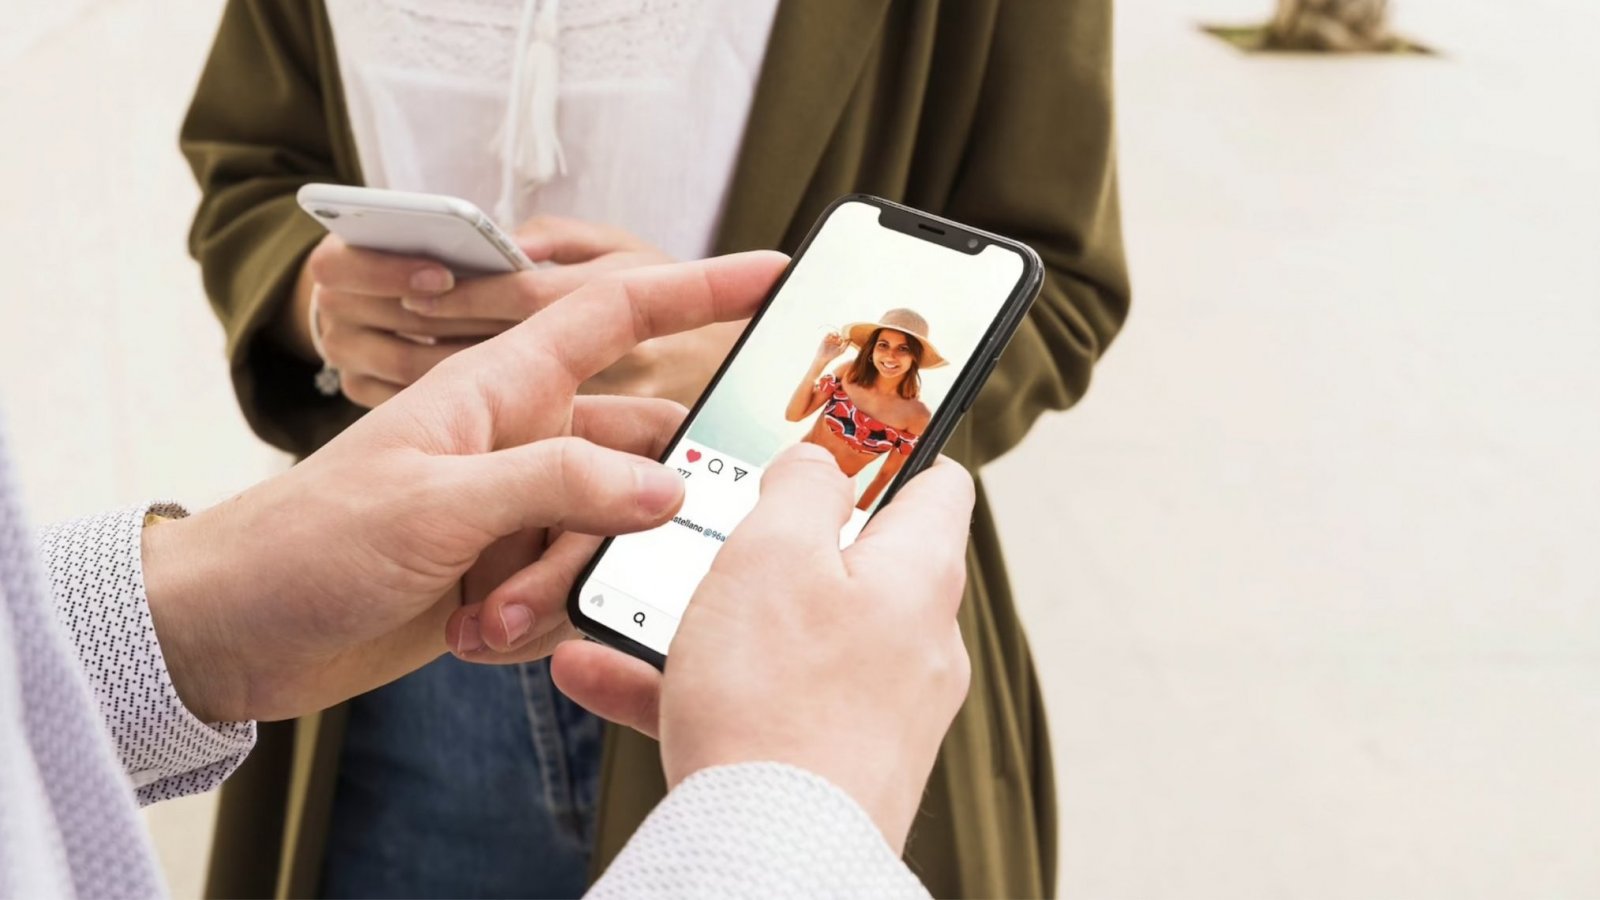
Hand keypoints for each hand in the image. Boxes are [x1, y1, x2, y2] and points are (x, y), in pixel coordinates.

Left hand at [142, 252, 789, 723]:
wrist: (234, 634)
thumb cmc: (308, 544)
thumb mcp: (435, 505)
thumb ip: (556, 484)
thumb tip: (665, 487)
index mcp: (499, 391)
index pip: (614, 317)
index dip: (694, 290)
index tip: (769, 275)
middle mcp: (519, 444)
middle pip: (633, 457)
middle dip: (627, 517)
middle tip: (592, 556)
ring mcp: (514, 513)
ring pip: (603, 538)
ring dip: (554, 588)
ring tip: (482, 616)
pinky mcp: (504, 577)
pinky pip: (570, 592)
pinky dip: (533, 622)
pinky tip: (470, 636)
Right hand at [288, 233, 511, 407]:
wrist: (390, 294)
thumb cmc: (432, 252)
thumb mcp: (454, 228)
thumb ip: (487, 228)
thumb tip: (520, 249)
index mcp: (336, 259)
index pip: (343, 266)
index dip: (393, 272)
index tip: (443, 276)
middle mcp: (331, 307)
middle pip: (386, 320)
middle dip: (453, 317)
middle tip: (507, 320)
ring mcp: (344, 352)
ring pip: (404, 363)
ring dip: (464, 356)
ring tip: (518, 349)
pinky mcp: (361, 388)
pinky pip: (407, 397)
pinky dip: (454, 389)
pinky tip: (500, 378)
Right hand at [545, 445, 976, 851]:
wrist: (768, 860)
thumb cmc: (777, 700)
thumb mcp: (776, 551)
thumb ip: (802, 485)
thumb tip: (819, 461)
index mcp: (918, 577)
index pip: (936, 486)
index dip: (886, 451)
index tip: (831, 439)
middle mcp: (912, 645)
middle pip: (847, 564)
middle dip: (767, 546)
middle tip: (711, 531)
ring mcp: (873, 713)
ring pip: (781, 640)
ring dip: (702, 621)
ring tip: (625, 610)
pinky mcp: (827, 768)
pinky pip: (754, 706)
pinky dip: (685, 688)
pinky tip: (601, 675)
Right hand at [815, 329, 847, 362]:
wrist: (823, 357)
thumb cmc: (833, 356)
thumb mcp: (841, 351)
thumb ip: (846, 345)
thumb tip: (851, 339)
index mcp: (838, 344)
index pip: (843, 338)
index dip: (845, 337)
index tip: (847, 337)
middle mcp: (834, 341)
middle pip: (839, 335)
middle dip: (841, 335)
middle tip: (842, 335)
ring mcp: (830, 339)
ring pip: (834, 333)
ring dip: (836, 333)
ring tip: (837, 336)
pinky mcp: (825, 338)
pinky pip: (829, 333)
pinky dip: (831, 333)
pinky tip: (833, 336)